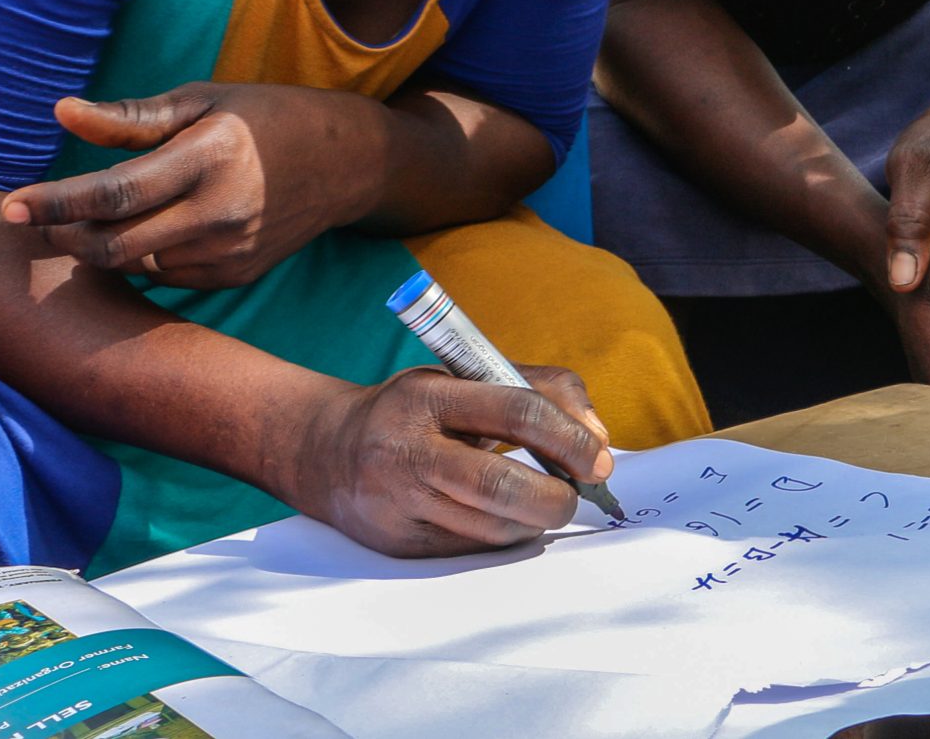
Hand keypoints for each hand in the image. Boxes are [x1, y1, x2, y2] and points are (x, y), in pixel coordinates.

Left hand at [5, 85, 390, 288]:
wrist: (347, 163)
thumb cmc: (265, 119)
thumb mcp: (202, 102)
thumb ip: (129, 118)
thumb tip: (60, 112)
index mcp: (209, 157)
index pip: (115, 191)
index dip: (56, 202)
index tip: (9, 204)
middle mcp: (220, 211)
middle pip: (115, 243)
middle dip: (64, 235)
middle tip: (36, 218)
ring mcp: (230, 250)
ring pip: (135, 266)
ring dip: (98, 249)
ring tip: (84, 223)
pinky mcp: (236, 275)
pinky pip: (166, 276)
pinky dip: (141, 257)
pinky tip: (142, 232)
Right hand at [283, 364, 613, 557]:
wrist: (329, 452)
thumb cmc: (420, 411)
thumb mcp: (471, 377)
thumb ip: (543, 390)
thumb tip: (598, 439)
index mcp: (430, 396)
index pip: (516, 412)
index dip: (569, 438)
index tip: (600, 460)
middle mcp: (406, 450)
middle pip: (500, 485)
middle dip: (555, 497)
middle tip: (576, 495)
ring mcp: (396, 502)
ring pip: (490, 528)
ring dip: (533, 521)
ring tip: (540, 503)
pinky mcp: (396, 544)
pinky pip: (470, 551)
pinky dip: (503, 538)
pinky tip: (504, 519)